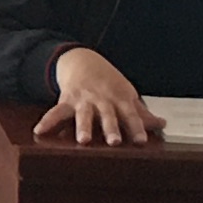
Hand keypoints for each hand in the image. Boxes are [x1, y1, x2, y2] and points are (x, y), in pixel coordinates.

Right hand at [36, 48, 162, 143]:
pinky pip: (56, 112)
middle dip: (110, 128)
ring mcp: (84, 99)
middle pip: (108, 115)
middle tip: (114, 142)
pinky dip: (47, 121)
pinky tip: (38, 131)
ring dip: (83, 126)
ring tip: (82, 140)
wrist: (82, 60)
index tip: (141, 141)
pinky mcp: (67, 99)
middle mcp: (103, 99)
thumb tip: (163, 124)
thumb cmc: (108, 82)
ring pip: (84, 115)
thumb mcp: (126, 94)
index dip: (137, 127)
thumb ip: (141, 113)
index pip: (131, 115)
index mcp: (120, 99)